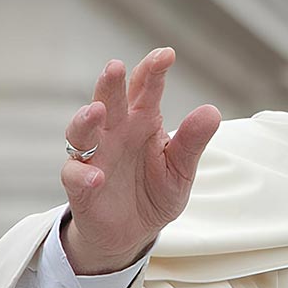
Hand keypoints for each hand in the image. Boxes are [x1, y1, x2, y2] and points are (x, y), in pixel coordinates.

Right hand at [59, 47, 220, 273]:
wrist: (133, 233)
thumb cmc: (156, 192)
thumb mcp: (181, 169)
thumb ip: (192, 142)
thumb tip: (212, 112)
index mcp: (142, 121)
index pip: (145, 89)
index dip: (152, 70)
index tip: (166, 55)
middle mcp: (115, 132)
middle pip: (109, 100)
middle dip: (110, 83)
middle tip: (115, 66)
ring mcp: (94, 157)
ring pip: (81, 131)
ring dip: (86, 119)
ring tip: (96, 111)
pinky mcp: (81, 186)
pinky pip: (76, 175)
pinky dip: (84, 174)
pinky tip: (98, 176)